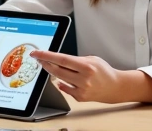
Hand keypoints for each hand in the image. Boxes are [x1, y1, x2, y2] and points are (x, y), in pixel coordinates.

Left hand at [31, 51, 151, 103]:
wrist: (115, 87)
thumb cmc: (103, 71)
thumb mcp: (91, 59)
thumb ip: (75, 60)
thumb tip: (57, 59)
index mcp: (86, 66)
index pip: (62, 59)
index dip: (47, 56)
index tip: (37, 53)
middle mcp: (83, 79)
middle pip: (57, 71)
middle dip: (45, 64)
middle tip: (38, 59)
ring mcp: (81, 89)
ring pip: (60, 79)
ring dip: (52, 72)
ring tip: (49, 66)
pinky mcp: (80, 98)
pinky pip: (65, 89)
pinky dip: (62, 83)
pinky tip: (62, 80)